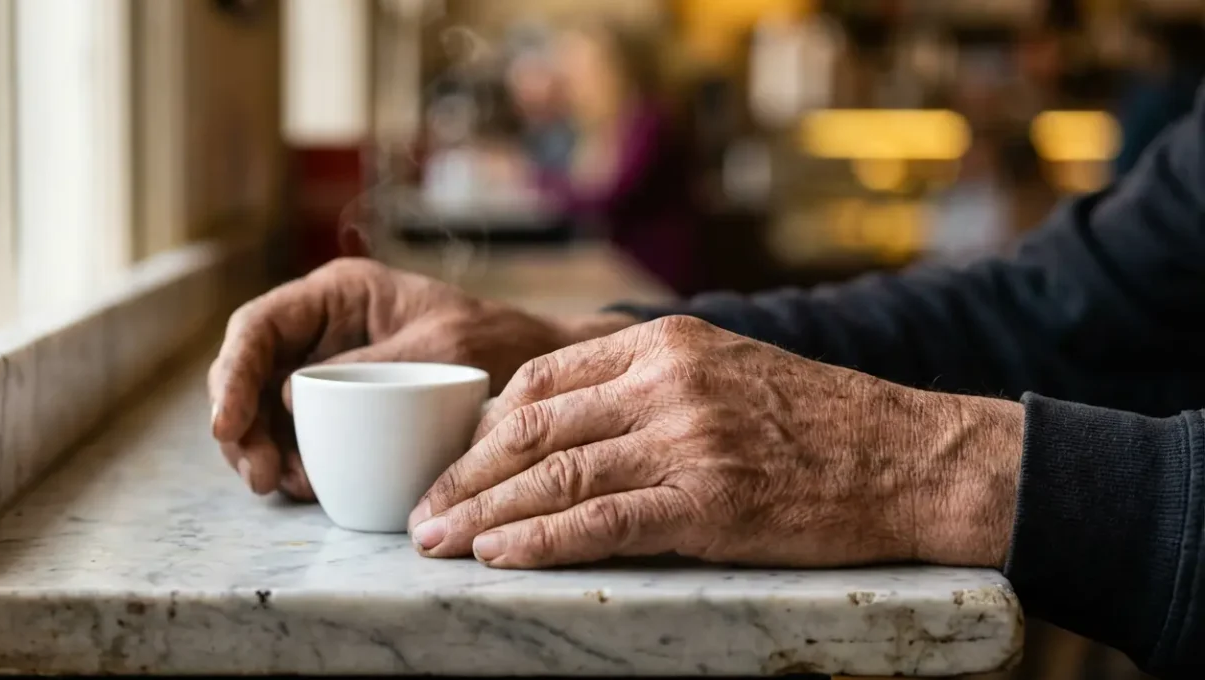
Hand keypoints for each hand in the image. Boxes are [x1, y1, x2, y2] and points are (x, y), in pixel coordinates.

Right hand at [207, 257, 635, 499]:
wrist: (538, 374)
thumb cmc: (496, 344)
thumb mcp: (441, 350)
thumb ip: (370, 369)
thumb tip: (288, 401)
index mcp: (338, 294)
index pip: (259, 326)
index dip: (233, 374)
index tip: (226, 425)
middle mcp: (322, 329)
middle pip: (250, 373)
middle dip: (242, 425)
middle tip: (261, 477)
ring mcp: (328, 371)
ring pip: (265, 411)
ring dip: (263, 452)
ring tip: (289, 486)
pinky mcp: (342, 409)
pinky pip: (299, 436)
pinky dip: (294, 464)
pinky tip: (308, 488)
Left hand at [408, 315, 1023, 568]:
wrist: (911, 458)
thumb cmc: (819, 422)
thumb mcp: (726, 370)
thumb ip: (647, 386)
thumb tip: (563, 426)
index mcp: (663, 343)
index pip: (542, 378)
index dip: (485, 424)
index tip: (453, 460)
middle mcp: (666, 381)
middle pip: (533, 426)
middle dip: (465, 472)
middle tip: (422, 511)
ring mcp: (687, 439)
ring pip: (555, 474)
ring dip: (484, 511)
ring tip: (438, 542)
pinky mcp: (709, 501)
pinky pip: (601, 522)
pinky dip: (540, 541)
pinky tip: (499, 555)